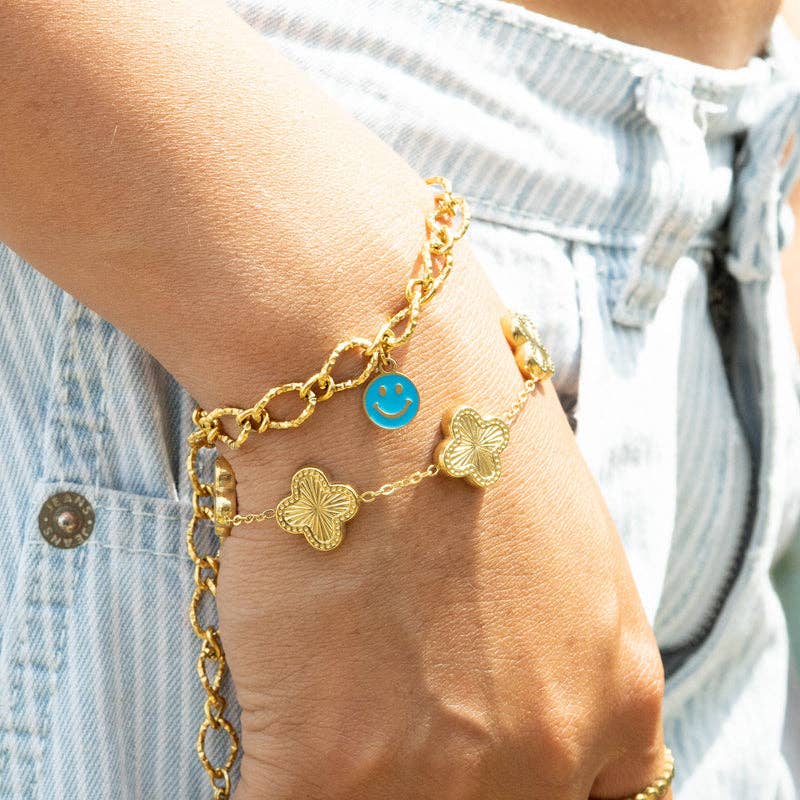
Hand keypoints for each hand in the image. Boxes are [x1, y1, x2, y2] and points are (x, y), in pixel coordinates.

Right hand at [215, 246, 669, 799]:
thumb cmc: (458, 425)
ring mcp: (443, 774)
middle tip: (390, 727)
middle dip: (440, 777)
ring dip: (358, 779)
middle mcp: (548, 750)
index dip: (537, 784)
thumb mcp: (563, 542)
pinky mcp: (331, 773)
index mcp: (616, 690)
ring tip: (324, 713)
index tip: (476, 761)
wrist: (372, 376)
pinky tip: (271, 734)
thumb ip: (553, 645)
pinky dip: (279, 779)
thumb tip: (499, 680)